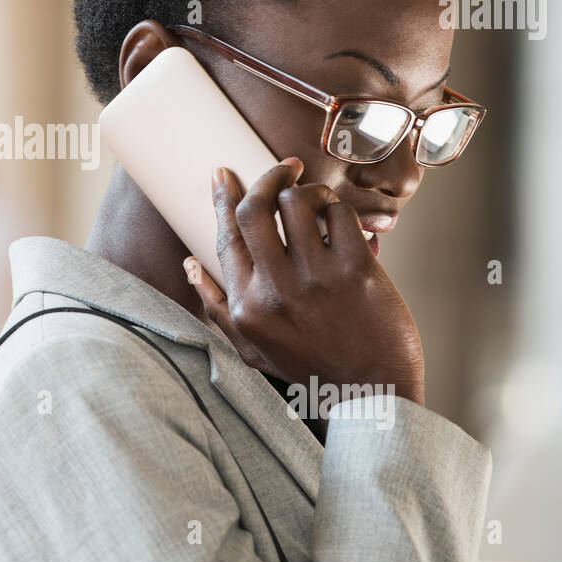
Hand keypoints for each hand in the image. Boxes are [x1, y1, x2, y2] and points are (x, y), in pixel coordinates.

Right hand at [185, 158, 424, 406]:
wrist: (372, 393)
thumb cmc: (311, 369)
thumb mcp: (251, 348)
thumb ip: (216, 307)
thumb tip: (189, 265)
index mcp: (246, 307)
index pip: (227, 236)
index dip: (223, 198)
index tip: (224, 174)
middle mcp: (276, 290)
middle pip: (256, 209)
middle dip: (266, 178)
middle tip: (281, 169)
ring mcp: (318, 279)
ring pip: (298, 202)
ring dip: (306, 191)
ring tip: (315, 198)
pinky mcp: (357, 270)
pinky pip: (340, 214)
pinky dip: (338, 208)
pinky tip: (341, 221)